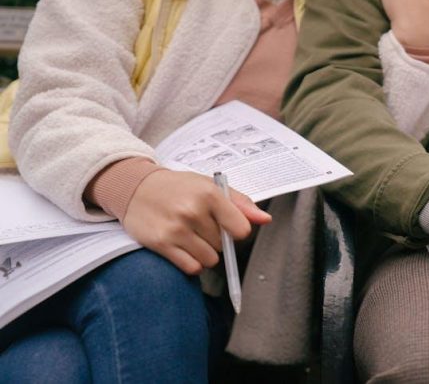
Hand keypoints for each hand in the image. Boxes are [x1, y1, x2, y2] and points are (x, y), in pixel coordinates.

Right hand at [123, 170, 271, 274]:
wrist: (135, 187)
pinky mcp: (161, 244)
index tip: (227, 225)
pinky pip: (191, 268)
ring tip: (191, 237)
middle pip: (224, 246)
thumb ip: (240, 203)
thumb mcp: (210, 186)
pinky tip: (183, 248)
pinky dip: (191, 263)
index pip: (241, 229)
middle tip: (200, 225)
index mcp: (209, 194)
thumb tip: (265, 219)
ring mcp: (176, 229)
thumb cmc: (179, 187)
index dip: (237, 231)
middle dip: (216, 239)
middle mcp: (193, 211)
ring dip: (204, 253)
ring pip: (209, 260)